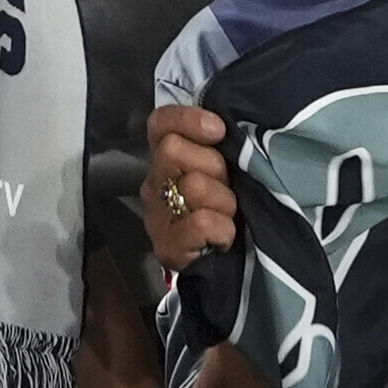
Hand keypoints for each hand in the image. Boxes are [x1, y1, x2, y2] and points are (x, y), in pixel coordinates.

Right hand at [134, 102, 237, 275]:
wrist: (231, 269)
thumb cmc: (232, 210)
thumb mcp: (228, 172)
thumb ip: (221, 148)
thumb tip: (228, 126)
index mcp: (168, 159)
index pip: (160, 124)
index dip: (187, 119)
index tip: (219, 130)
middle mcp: (155, 184)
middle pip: (172, 149)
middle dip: (213, 166)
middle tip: (227, 187)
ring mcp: (156, 217)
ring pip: (193, 186)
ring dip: (224, 202)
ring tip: (227, 216)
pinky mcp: (165, 247)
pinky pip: (201, 223)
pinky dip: (222, 229)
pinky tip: (223, 239)